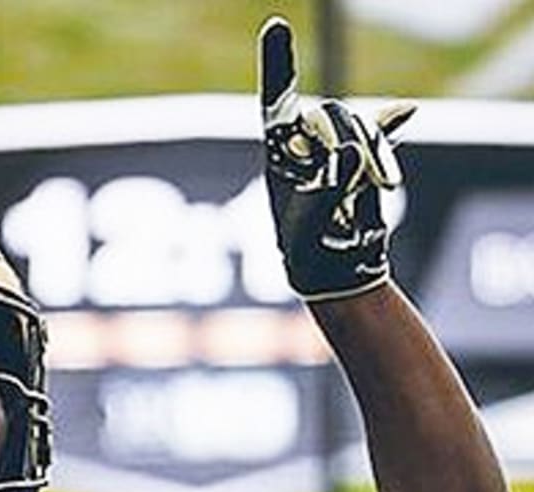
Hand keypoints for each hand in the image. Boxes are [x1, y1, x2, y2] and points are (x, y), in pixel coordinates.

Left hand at [259, 16, 415, 300]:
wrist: (336, 272)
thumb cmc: (308, 256)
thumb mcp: (308, 230)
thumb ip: (325, 190)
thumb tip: (348, 153)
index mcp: (281, 158)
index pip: (277, 104)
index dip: (280, 65)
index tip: (277, 27)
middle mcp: (306, 147)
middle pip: (330, 115)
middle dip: (347, 141)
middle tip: (357, 183)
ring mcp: (336, 151)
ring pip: (360, 127)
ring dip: (373, 153)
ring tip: (377, 187)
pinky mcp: (364, 160)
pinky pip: (380, 132)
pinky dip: (390, 125)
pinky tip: (406, 113)